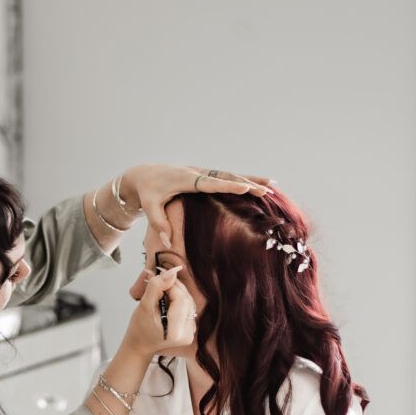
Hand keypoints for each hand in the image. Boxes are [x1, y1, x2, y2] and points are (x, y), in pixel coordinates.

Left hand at [120, 165, 270, 247]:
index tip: (244, 187)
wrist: (144, 175)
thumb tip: (167, 242)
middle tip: (266, 190)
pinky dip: (243, 180)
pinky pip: (227, 177)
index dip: (228, 185)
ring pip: (230, 175)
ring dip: (250, 179)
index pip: (210, 183)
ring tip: (271, 185)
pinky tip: (259, 184)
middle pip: (226, 177)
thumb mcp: (149, 206)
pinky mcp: (205, 175)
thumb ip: (158, 223)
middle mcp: (197, 172)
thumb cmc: (147, 192)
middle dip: (246, 182)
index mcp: (185, 178)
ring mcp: (203, 172)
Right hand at [124, 265, 196, 356]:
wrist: (140, 344)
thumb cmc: (139, 329)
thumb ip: (156, 288)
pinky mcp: (191, 328)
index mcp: (175, 332)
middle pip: (186, 299)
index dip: (171, 284)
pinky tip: (166, 300)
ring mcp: (191, 331)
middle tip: (159, 279)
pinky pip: (187, 306)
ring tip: (160, 290)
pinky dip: (177, 299)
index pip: (180, 299)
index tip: (160, 275)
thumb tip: (170, 273)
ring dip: (175, 291)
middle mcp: (187, 333)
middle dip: (173, 286)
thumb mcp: (144, 306)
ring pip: (188, 301)